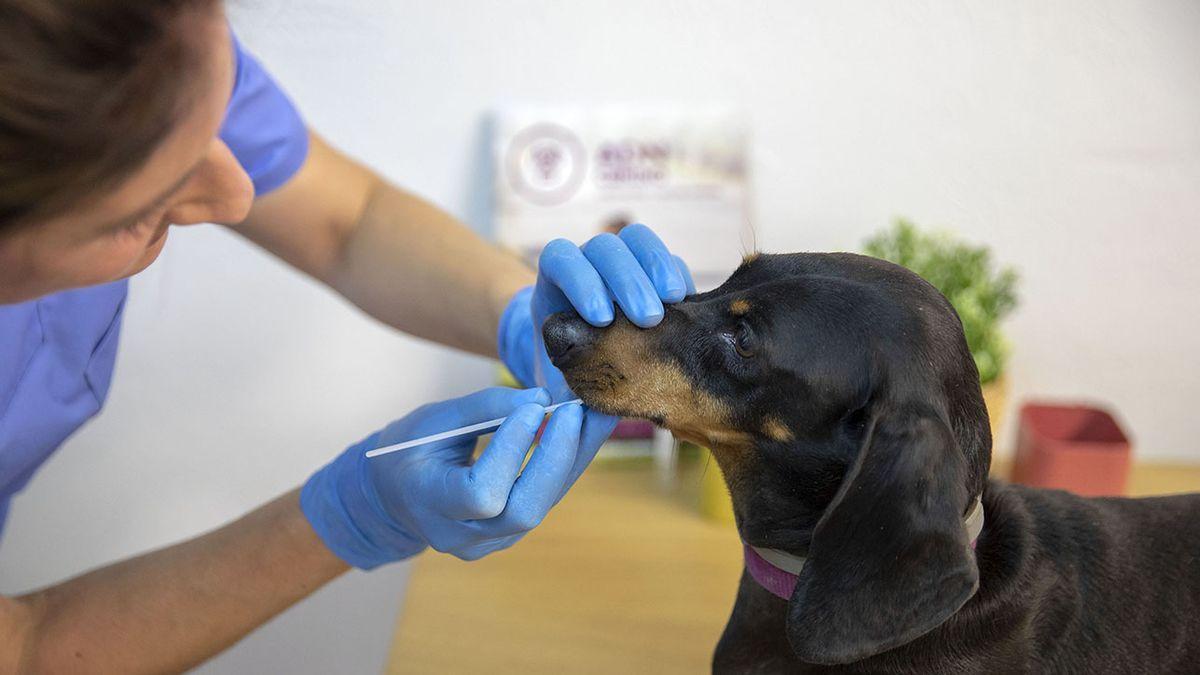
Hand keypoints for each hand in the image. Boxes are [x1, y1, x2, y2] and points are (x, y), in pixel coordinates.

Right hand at [301, 387, 585, 567]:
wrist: (396, 494)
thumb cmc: (411, 449)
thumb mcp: (434, 420)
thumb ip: (484, 408)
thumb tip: (541, 398)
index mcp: (429, 504)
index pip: (481, 492)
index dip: (511, 451)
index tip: (532, 407)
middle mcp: (460, 535)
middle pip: (523, 511)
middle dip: (555, 457)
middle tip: (575, 408)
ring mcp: (487, 543)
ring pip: (542, 506)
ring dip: (573, 458)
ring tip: (595, 413)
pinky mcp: (509, 535)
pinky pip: (544, 501)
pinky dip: (566, 464)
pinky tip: (583, 432)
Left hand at [497, 223, 694, 397]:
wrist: (577, 367)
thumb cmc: (564, 377)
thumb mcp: (558, 387)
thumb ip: (567, 394)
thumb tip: (588, 414)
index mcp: (554, 284)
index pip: (561, 260)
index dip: (579, 281)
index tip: (599, 318)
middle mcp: (586, 265)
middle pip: (604, 247)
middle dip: (627, 279)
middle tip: (647, 318)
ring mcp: (620, 264)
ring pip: (636, 241)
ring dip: (656, 267)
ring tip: (674, 303)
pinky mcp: (651, 274)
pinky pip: (667, 259)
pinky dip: (678, 275)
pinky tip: (689, 304)